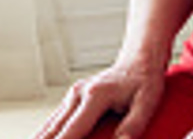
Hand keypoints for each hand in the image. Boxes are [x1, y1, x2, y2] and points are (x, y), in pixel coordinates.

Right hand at [35, 58, 165, 138]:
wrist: (138, 61)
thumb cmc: (144, 82)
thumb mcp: (148, 103)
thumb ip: (133, 125)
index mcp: (95, 96)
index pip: (72, 130)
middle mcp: (78, 94)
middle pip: (53, 129)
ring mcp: (73, 95)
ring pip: (49, 124)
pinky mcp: (72, 99)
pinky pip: (54, 120)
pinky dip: (45, 134)